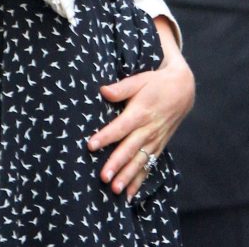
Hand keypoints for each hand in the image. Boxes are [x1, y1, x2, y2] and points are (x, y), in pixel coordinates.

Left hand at [86, 21, 194, 199]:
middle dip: (116, 164)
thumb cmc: (155, 83)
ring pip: (140, 161)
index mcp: (140, 112)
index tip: (91, 145)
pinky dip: (140, 180)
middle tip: (103, 177)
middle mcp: (148, 129)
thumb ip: (121, 88)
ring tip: (115, 190)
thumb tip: (103, 91)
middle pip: (130, 149)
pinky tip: (130, 193)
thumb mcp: (139, 80)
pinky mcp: (159, 146)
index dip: (106, 136)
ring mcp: (155, 140)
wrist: (182, 90)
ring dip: (127, 176)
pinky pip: (149, 166)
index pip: (120, 127)